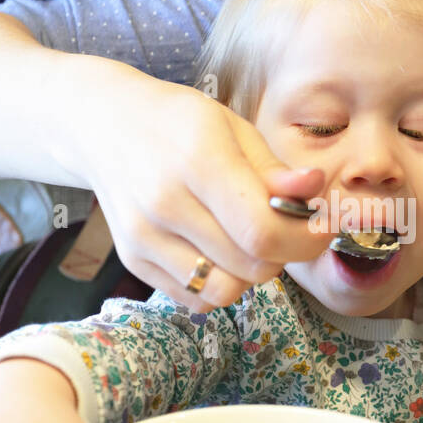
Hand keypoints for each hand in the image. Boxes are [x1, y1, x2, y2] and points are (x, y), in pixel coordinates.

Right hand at [66, 66, 332, 309]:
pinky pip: (196, 299)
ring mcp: (144, 238)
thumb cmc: (178, 123)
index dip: (305, 240)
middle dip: (284, 254)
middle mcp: (164, 204)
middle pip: (252, 266)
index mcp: (197, 161)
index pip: (262, 231)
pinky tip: (218, 249)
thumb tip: (315, 190)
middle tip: (284, 228)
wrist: (103, 127)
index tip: (320, 228)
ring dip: (251, 274)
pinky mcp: (133, 261)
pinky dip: (220, 283)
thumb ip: (274, 169)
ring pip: (226, 291)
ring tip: (247, 239)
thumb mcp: (232, 128)